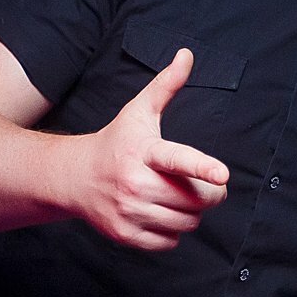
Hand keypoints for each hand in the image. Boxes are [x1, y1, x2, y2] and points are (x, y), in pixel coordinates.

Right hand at [66, 48, 229, 249]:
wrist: (74, 177)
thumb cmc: (116, 142)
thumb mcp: (140, 111)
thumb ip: (166, 85)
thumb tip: (187, 55)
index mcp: (144, 151)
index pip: (177, 160)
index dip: (202, 167)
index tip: (222, 174)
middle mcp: (135, 182)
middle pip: (195, 199)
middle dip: (209, 193)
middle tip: (205, 184)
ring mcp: (128, 211)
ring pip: (187, 222)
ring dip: (192, 212)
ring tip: (177, 196)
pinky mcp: (125, 235)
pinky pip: (171, 241)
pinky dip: (173, 231)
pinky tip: (160, 213)